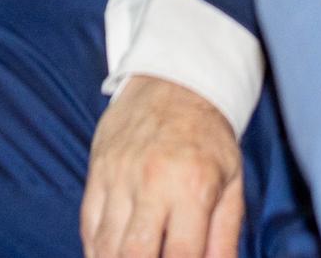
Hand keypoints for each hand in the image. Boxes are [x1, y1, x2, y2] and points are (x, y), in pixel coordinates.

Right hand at [80, 75, 244, 257]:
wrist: (174, 80)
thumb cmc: (208, 136)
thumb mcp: (232, 184)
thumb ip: (224, 238)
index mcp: (193, 187)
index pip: (182, 256)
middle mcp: (152, 182)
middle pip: (135, 255)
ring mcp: (119, 175)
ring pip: (106, 246)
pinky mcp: (98, 170)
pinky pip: (88, 224)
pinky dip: (95, 251)